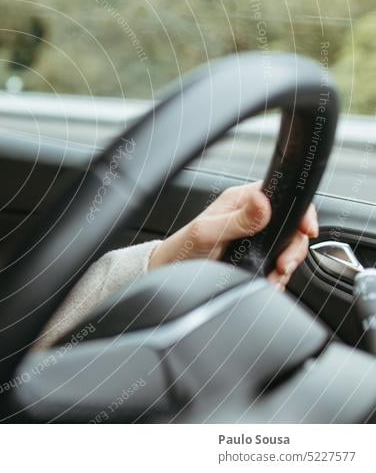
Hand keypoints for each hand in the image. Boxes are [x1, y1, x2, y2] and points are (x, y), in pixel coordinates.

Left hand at [147, 180, 318, 289]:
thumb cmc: (183, 248)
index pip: (283, 196)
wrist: (171, 272)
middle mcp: (251, 217)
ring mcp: (254, 238)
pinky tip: (268, 282)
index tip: (307, 231)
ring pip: (287, 248)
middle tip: (283, 265)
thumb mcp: (209, 232)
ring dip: (286, 266)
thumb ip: (237, 219)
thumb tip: (263, 201)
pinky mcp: (254, 257)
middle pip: (291, 227)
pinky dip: (277, 277)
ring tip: (272, 277)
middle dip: (293, 249)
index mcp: (241, 201)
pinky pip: (277, 265)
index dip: (300, 212)